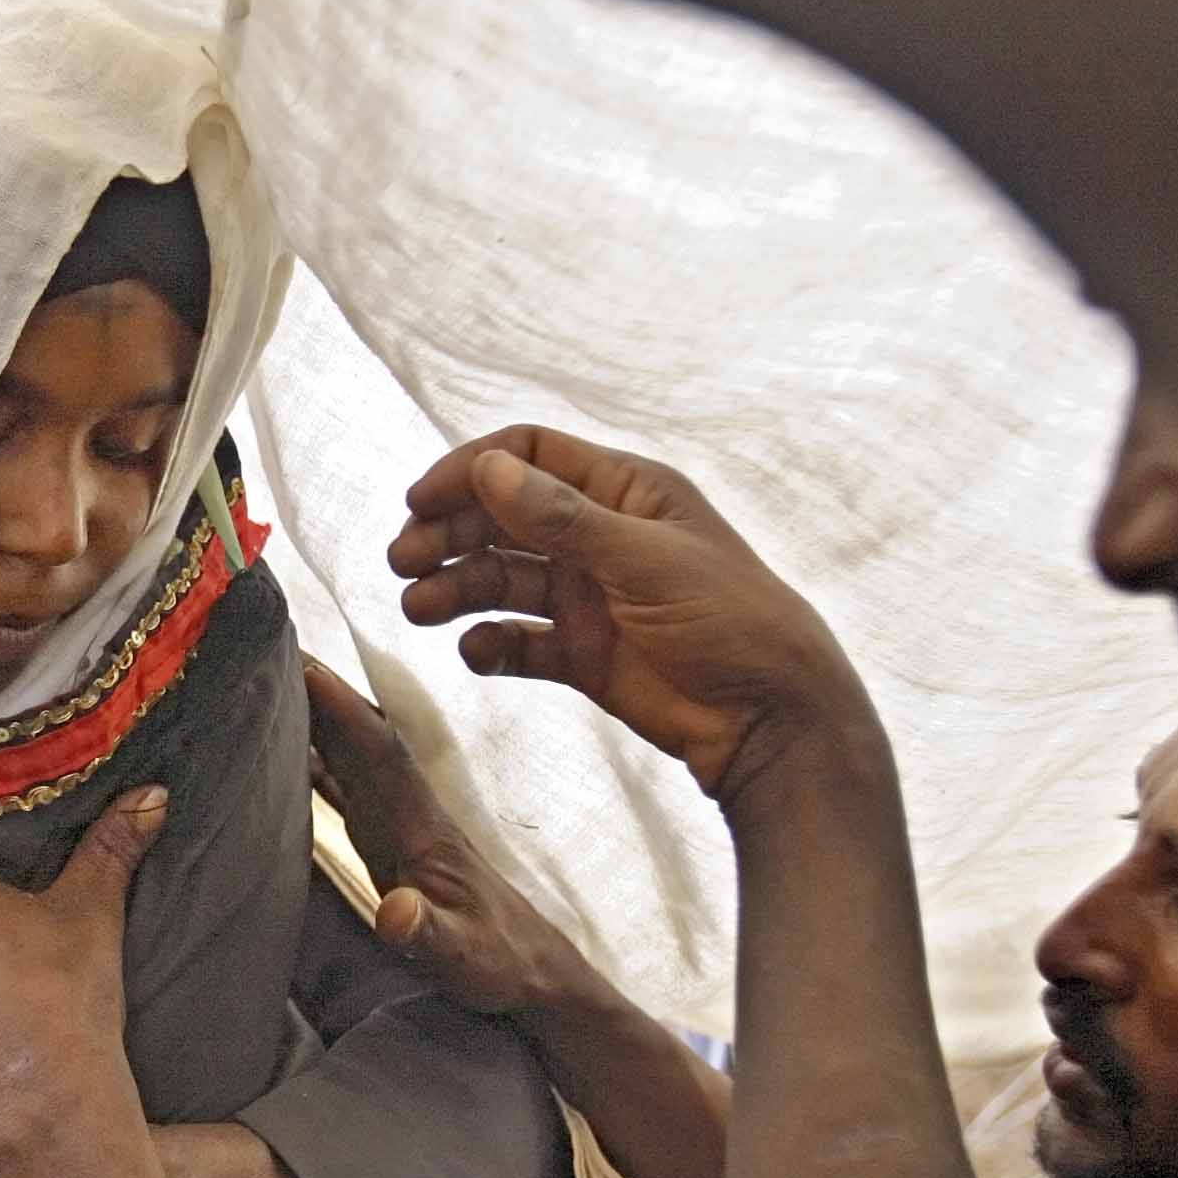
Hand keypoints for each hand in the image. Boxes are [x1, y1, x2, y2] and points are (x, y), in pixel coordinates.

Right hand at [301, 658, 606, 1026]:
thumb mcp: (462, 956)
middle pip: (358, 734)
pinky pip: (343, 786)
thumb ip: (427, 933)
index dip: (341, 706)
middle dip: (317, 688)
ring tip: (265, 677)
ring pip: (349, 753)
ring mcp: (396, 822)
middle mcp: (407, 810)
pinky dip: (312, 757)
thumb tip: (396, 912)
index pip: (379, 751)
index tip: (302, 663)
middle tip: (266, 644)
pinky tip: (284, 746)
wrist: (529, 972)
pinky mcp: (386, 841)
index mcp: (423, 826)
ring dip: (312, 714)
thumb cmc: (498, 963)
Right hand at [386, 426, 869, 805]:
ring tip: (420, 608)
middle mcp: (601, 539)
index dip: (471, 472)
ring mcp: (590, 598)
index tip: (420, 502)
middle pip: (503, 519)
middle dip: (450, 534)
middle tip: (403, 562)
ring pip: (503, 580)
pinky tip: (474, 652)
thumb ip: (564, 518)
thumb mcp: (646, 560)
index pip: (530, 458)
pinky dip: (491, 644)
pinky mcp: (585, 656)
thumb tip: (489, 469)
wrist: (773, 718)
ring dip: (457, 588)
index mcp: (625, 493)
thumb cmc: (731, 621)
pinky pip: (521, 642)